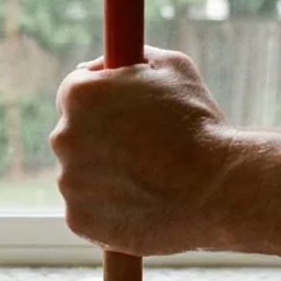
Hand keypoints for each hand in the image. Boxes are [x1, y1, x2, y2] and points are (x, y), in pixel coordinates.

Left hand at [50, 47, 231, 256]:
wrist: (216, 191)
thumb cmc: (199, 126)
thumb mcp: (172, 69)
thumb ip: (131, 60)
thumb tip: (103, 67)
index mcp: (80, 95)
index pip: (73, 94)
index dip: (100, 102)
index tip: (120, 113)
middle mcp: (64, 137)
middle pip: (74, 136)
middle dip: (100, 140)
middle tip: (141, 150)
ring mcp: (68, 183)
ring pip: (81, 175)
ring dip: (106, 176)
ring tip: (149, 180)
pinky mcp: (78, 220)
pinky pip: (89, 210)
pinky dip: (109, 210)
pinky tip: (141, 205)